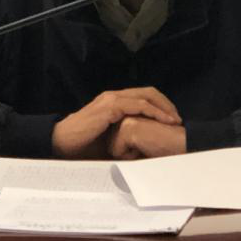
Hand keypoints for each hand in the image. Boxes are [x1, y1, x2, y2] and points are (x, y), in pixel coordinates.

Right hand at [52, 87, 180, 158]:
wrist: (62, 144)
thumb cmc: (83, 145)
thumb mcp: (111, 138)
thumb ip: (125, 136)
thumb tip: (144, 148)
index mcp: (114, 102)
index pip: (144, 96)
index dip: (161, 106)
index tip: (173, 120)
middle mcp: (114, 96)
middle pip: (149, 92)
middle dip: (166, 105)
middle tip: (178, 119)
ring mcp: (112, 99)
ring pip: (146, 96)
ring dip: (164, 108)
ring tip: (175, 121)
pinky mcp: (110, 107)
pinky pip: (139, 105)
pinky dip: (154, 112)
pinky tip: (164, 121)